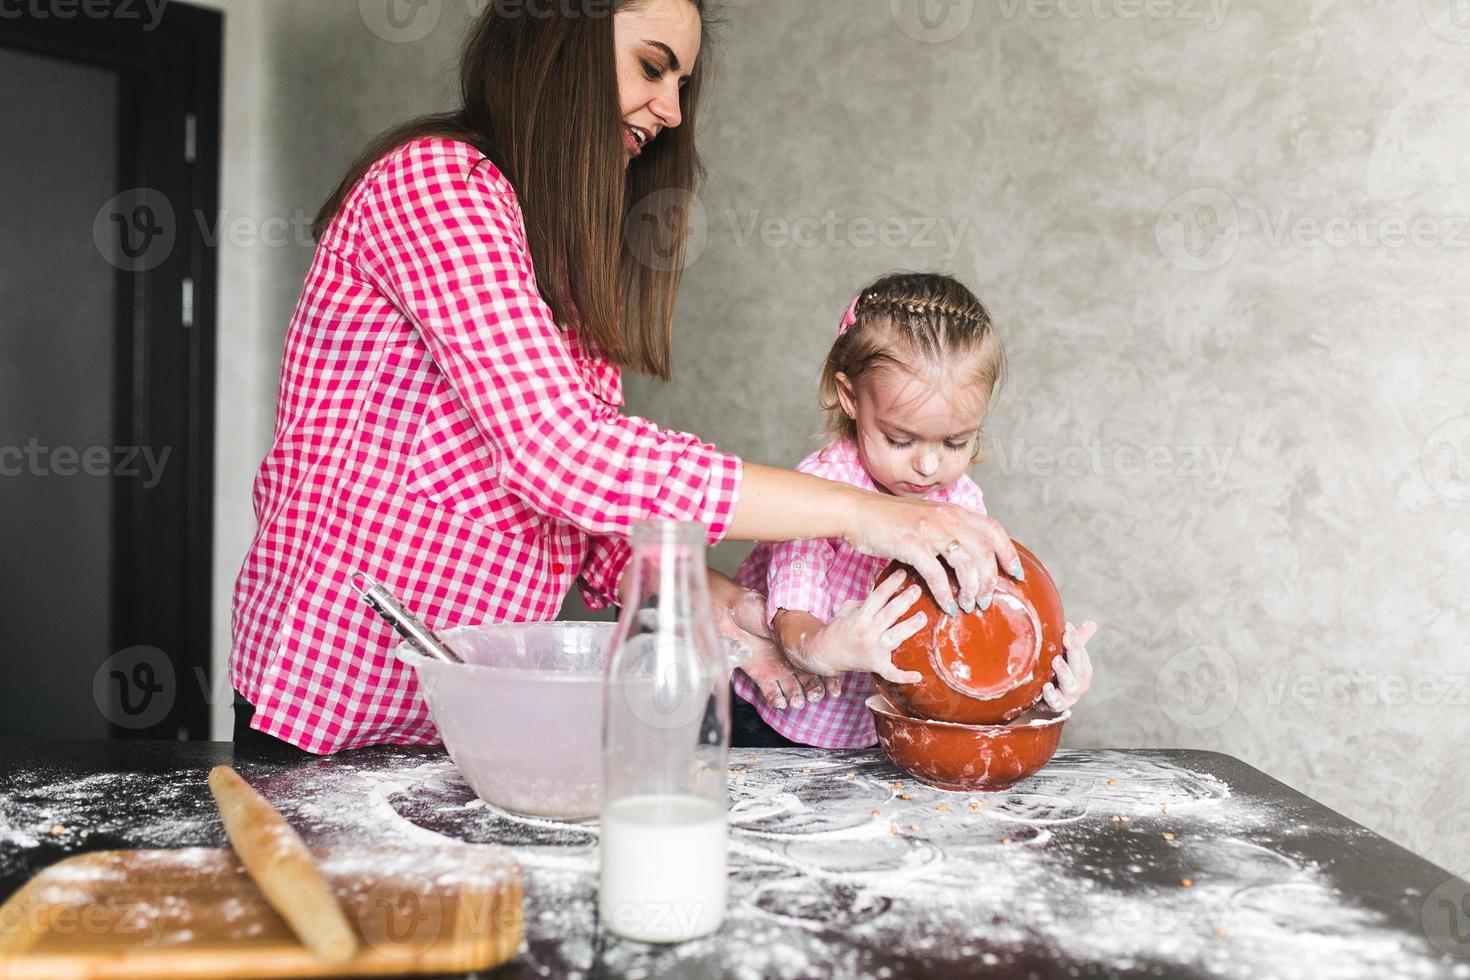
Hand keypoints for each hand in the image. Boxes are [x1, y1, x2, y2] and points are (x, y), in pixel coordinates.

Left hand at [710, 579, 838, 708]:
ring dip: (797, 697)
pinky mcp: (762, 676)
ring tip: (797, 702)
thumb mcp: (776, 615)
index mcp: (800, 643)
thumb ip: (789, 629)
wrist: (728, 613)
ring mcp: (778, 669)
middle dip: (815, 690)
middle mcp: (793, 659)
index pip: (819, 661)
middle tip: (815, 696)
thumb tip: (798, 638)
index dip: (830, 676)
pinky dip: (777, 699)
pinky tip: (781, 703)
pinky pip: (772, 692)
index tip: (834, 687)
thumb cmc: (753, 608)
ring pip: (793, 689)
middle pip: (810, 680)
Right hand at [783, 570, 928, 684]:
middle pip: (889, 613)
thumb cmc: (839, 630)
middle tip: (918, 589)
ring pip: (894, 637)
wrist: (826, 654)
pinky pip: (891, 673)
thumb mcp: (847, 610)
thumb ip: (865, 602)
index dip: (891, 583)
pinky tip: (918, 676)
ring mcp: (873, 649)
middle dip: (904, 600)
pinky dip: (903, 676)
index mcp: (861, 616)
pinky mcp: (876, 665)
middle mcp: (868, 631)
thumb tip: (884, 593)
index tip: (903, 573)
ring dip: (909, 627)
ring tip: (923, 617)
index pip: (878, 596)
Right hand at [843, 495, 1021, 618]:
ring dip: (971, 589)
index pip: (992, 529)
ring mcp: (930, 530)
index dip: (1008, 553)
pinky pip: (937, 574)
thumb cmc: (889, 519)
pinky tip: (947, 607)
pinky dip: (946, 594)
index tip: (1016, 574)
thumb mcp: (926, 517)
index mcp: (953, 511)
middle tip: (986, 600)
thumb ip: (947, 529)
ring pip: (966, 564)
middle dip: (989, 580)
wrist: (858, 511)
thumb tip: (966, 553)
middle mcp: (946, 518)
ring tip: (968, 605)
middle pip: (983, 551)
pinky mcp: (912, 545)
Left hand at [1041, 621, 1096, 711]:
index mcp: (1083, 668)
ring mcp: (1069, 695)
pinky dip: (1051, 694)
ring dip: (1064, 671)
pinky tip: (1046, 686)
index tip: (1067, 627)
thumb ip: (1077, 642)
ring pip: (1070, 684)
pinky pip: (1054, 701)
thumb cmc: (1059, 675)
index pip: (1081, 652)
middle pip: (1079, 666)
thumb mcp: (1067, 657)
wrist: (1047, 701)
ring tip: (1056, 660)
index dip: (1075, 639)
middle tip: (1066, 637)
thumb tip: (1092, 623)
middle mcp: (1080, 682)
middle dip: (1073, 651)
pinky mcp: (1056, 705)